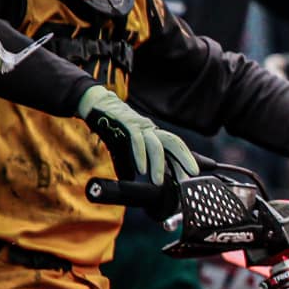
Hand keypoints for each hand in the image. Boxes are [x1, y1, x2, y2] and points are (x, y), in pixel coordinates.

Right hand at [78, 85, 197, 185]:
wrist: (95, 105)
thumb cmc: (112, 127)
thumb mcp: (121, 149)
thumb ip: (127, 164)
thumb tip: (129, 179)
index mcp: (153, 136)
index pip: (174, 149)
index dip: (184, 161)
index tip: (193, 175)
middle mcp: (150, 130)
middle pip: (174, 143)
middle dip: (185, 158)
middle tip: (192, 174)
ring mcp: (139, 126)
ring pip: (156, 144)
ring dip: (158, 164)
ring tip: (157, 182)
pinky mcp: (126, 124)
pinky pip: (136, 140)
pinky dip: (139, 155)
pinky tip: (141, 169)